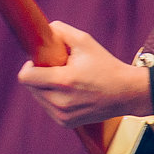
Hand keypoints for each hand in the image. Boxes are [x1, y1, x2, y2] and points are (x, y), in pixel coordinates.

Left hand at [16, 21, 153, 126]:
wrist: (127, 93)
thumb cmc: (106, 65)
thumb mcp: (85, 41)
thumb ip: (60, 31)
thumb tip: (41, 31)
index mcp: (63, 81)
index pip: (26, 77)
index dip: (28, 66)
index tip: (38, 61)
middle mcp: (61, 102)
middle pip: (30, 87)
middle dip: (39, 75)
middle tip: (57, 68)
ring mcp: (63, 116)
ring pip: (38, 97)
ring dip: (45, 87)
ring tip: (67, 80)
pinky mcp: (66, 123)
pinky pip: (48, 107)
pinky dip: (53, 98)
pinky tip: (70, 92)